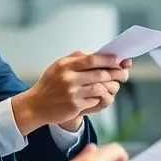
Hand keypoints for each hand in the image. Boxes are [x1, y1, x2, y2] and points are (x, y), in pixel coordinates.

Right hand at [13, 53, 131, 133]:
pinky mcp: (74, 106)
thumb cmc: (51, 83)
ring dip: (111, 87)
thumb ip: (77, 58)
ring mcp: (72, 93)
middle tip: (125, 73)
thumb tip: (100, 54)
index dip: (108, 60)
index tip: (119, 60)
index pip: (93, 59)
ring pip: (100, 88)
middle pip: (100, 74)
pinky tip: (100, 96)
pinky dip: (100, 98)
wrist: (36, 105)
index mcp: (66, 65)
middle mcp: (69, 78)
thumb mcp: (59, 66)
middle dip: (116, 73)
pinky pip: (94, 100)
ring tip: (115, 85)